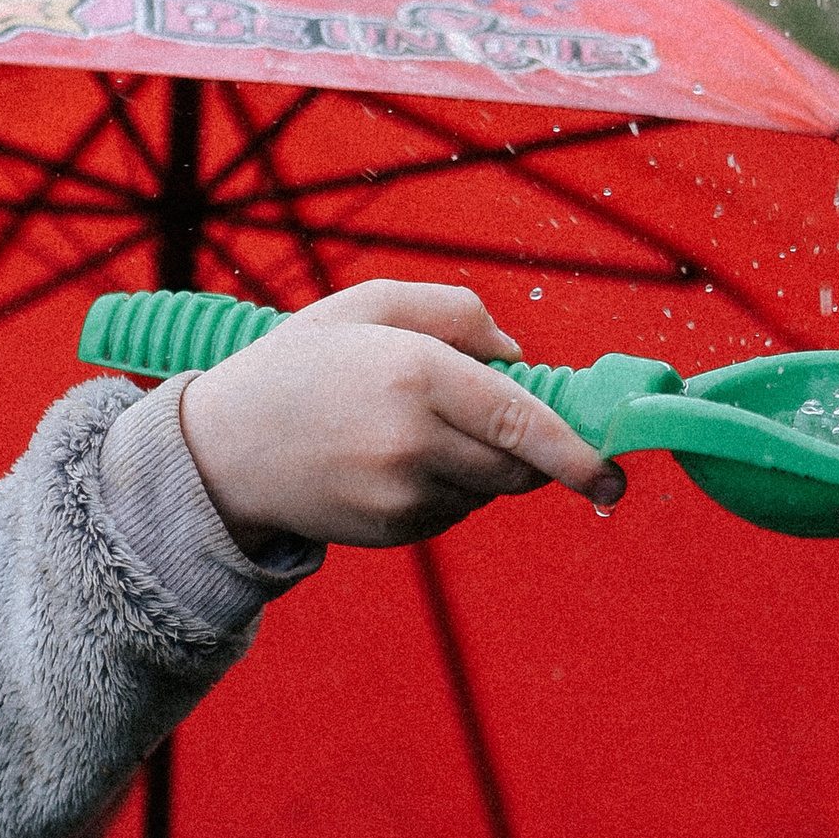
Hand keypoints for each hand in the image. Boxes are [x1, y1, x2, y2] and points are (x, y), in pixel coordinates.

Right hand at [174, 281, 624, 550]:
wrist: (223, 448)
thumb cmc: (304, 363)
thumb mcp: (370, 305)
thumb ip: (457, 313)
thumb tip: (523, 357)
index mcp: (415, 373)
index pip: (522, 424)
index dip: (578, 454)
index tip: (615, 474)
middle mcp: (413, 441)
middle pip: (518, 467)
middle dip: (530, 451)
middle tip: (492, 419)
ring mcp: (402, 495)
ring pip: (488, 492)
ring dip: (480, 466)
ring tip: (411, 432)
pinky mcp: (393, 532)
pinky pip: (453, 513)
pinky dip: (446, 490)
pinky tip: (390, 464)